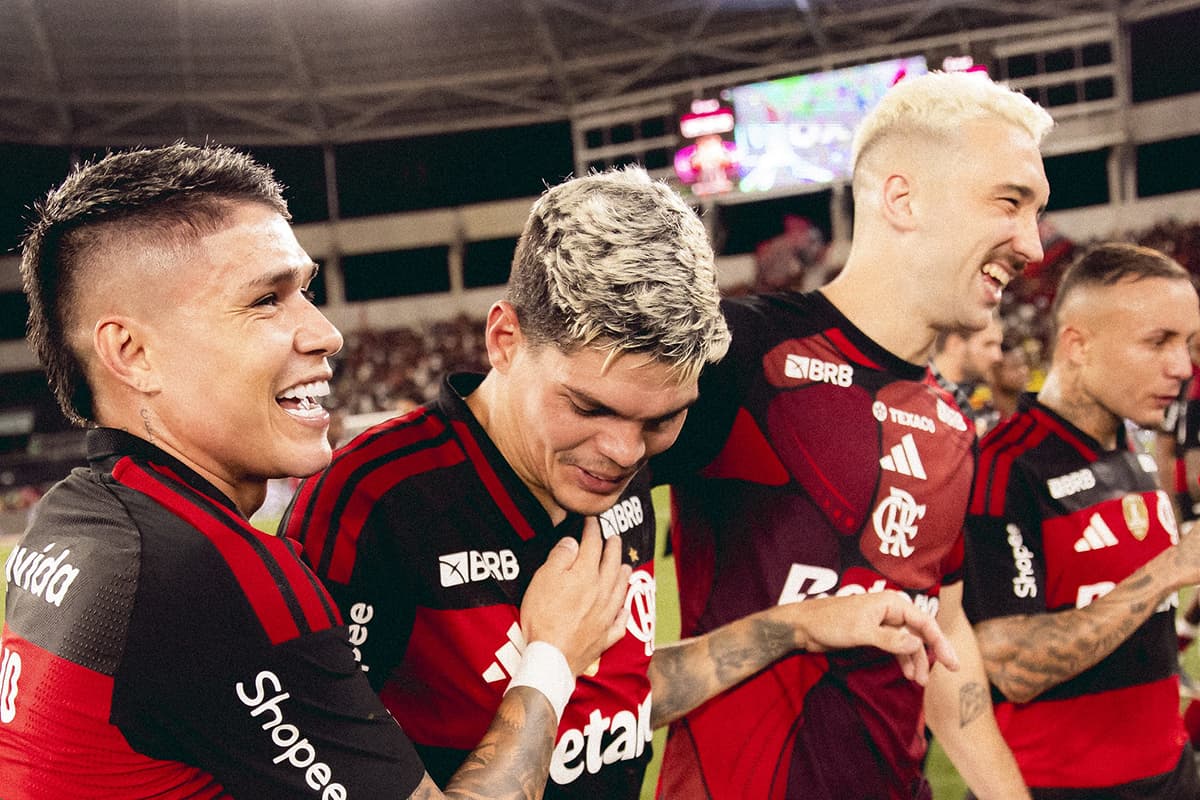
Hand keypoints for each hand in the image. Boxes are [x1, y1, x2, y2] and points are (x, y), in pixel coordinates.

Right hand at [520, 517, 631, 674]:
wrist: (552, 656)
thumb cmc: (543, 616)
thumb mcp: (543, 578)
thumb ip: (561, 557)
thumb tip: (573, 542)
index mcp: (586, 575)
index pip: (592, 546)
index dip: (592, 530)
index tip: (591, 522)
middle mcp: (601, 592)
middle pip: (611, 565)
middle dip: (613, 549)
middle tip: (615, 538)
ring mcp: (605, 616)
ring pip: (620, 590)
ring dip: (623, 576)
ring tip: (626, 566)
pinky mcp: (604, 637)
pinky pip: (619, 622)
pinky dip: (623, 612)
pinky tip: (624, 609)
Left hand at [792, 591, 958, 684]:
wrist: (804, 626)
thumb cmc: (830, 622)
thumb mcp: (862, 632)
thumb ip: (890, 640)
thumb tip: (917, 646)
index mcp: (891, 603)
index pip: (924, 623)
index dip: (940, 643)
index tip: (952, 664)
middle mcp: (890, 611)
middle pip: (919, 634)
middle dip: (929, 655)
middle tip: (938, 677)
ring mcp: (882, 623)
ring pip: (908, 643)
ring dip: (915, 661)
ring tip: (918, 682)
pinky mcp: (873, 634)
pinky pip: (896, 648)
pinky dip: (902, 660)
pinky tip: (907, 674)